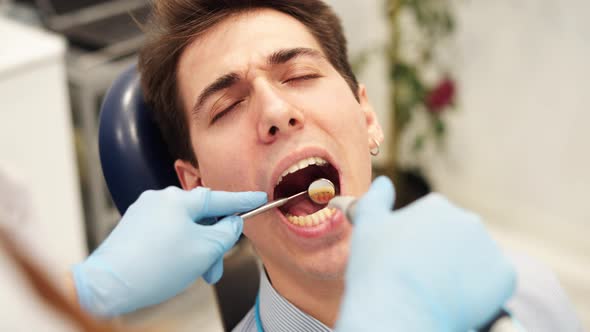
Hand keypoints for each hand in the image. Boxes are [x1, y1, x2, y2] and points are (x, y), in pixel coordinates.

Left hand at [72, 186, 265, 316]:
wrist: (108, 285)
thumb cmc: (154, 267)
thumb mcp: (205, 250)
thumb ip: (227, 232)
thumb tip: (231, 224)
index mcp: (179, 199)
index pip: (221, 198)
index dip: (243, 201)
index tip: (259, 198)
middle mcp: (160, 199)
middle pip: (201, 217)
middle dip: (212, 243)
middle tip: (214, 267)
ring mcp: (144, 211)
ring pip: (184, 227)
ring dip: (195, 249)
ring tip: (193, 274)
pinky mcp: (134, 227)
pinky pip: (167, 233)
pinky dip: (177, 249)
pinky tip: (174, 268)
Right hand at [336, 177, 514, 331]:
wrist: (399, 309)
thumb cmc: (378, 269)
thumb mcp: (367, 226)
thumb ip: (375, 199)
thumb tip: (383, 181)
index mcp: (436, 205)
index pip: (432, 227)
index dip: (418, 248)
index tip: (406, 265)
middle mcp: (467, 219)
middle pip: (457, 242)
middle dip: (444, 257)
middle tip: (423, 281)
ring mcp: (489, 246)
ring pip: (477, 262)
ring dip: (464, 274)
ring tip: (440, 293)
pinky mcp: (505, 274)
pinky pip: (496, 283)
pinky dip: (484, 294)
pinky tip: (459, 302)